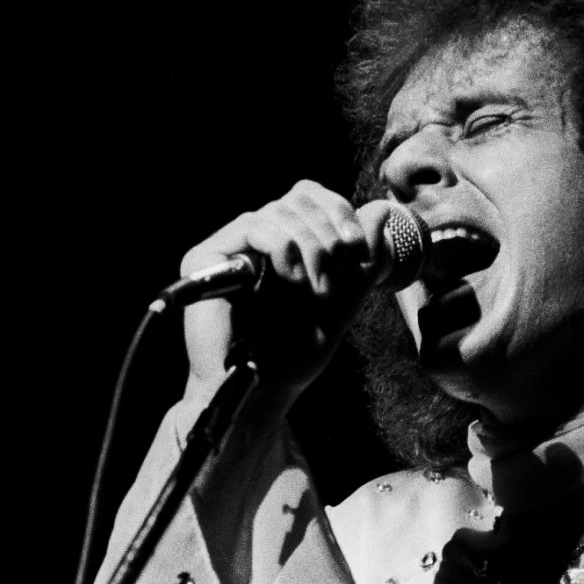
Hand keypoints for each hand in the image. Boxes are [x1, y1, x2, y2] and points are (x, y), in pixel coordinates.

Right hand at [180, 181, 398, 412]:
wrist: (264, 388)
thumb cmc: (296, 353)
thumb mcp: (344, 299)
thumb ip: (364, 259)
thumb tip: (379, 209)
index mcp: (285, 243)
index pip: (309, 196)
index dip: (337, 210)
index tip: (357, 246)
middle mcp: (254, 240)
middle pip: (298, 197)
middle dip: (328, 235)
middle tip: (335, 280)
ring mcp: (229, 248)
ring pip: (279, 211)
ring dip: (311, 247)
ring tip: (317, 288)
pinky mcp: (204, 257)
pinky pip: (254, 226)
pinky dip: (284, 248)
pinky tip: (292, 279)